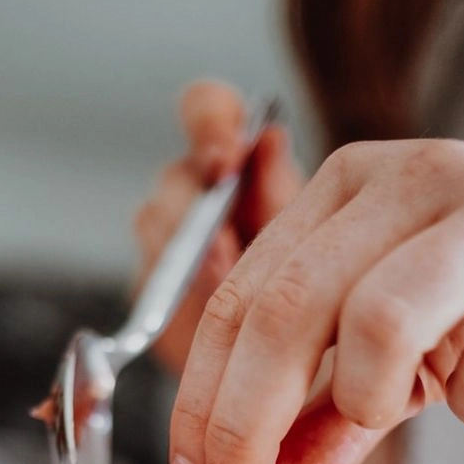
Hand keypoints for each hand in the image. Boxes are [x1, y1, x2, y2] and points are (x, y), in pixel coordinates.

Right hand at [132, 80, 301, 375]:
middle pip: (174, 176)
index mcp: (235, 155)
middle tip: (222, 241)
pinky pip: (150, 284)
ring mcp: (169, 238)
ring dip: (189, 255)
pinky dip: (176, 299)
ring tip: (224, 283)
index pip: (204, 108)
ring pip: (154, 224)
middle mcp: (194, 190)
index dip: (208, 124)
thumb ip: (281, 191)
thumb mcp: (311, 231)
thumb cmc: (313, 281)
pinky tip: (207, 318)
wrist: (290, 355)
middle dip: (196, 206)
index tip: (226, 159)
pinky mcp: (153, 291)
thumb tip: (270, 138)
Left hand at [169, 140, 463, 463]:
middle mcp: (420, 179)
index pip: (239, 298)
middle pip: (287, 310)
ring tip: (398, 403)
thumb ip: (328, 407)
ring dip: (367, 399)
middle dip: (243, 425)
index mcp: (354, 186)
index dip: (202, 401)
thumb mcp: (399, 337)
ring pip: (381, 322)